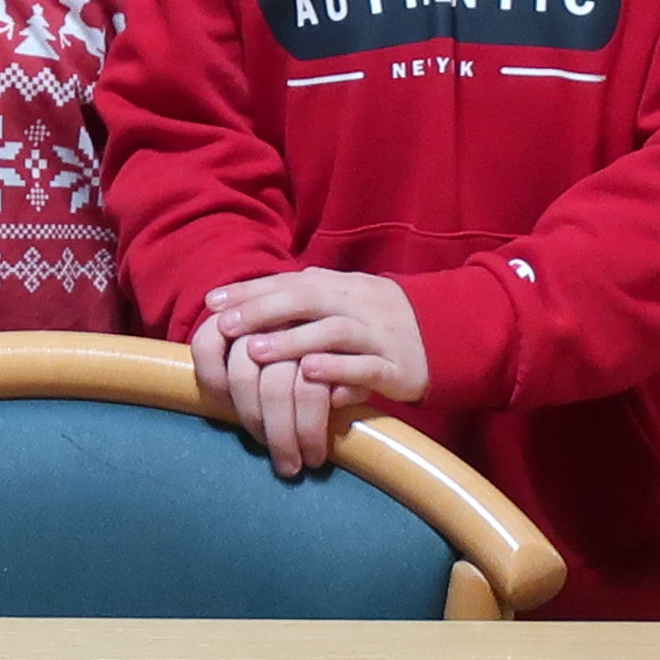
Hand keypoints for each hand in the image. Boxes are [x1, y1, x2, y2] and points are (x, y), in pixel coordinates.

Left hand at [190, 270, 428, 478]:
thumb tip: (250, 296)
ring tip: (257, 351)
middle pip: (306, 299)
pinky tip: (312, 377)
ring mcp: (378, 335)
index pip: (288, 283)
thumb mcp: (343, 300)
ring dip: (293, 340)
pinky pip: (367, 367)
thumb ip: (303, 297)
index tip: (212, 303)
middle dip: (263, 310)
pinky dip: (339, 371)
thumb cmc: (379, 320)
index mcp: (339, 287)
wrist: (447, 334)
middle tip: (226, 325)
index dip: (250, 291)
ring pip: (334, 332)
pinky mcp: (397, 367)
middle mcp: (356, 305)